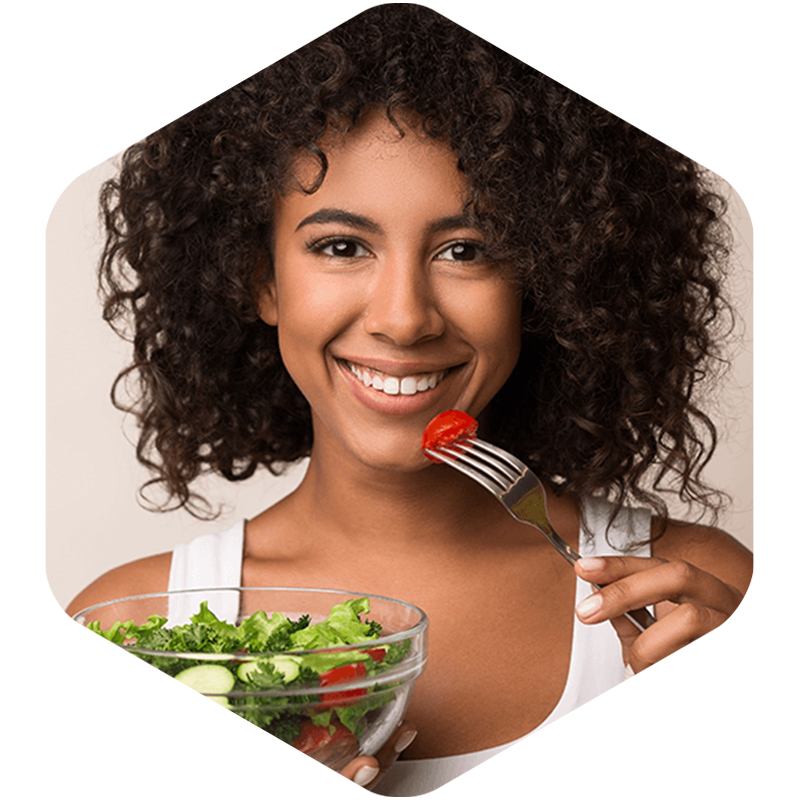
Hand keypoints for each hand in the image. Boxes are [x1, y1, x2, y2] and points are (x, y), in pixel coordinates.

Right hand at [82, 722, 416, 796]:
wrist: (207, 797)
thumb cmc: (176, 795)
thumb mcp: (138, 787)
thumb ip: (114, 763)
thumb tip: (92, 738)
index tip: (269, 782)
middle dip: (321, 794)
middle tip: (345, 770)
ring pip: (331, 799)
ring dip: (359, 779)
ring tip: (385, 753)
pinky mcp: (315, 791)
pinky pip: (348, 783)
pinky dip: (378, 763)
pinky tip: (400, 739)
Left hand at [574, 555, 752, 796]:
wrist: (713, 763)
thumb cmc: (688, 709)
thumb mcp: (648, 660)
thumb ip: (630, 623)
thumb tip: (598, 589)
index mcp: (707, 602)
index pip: (665, 568)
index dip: (623, 565)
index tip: (585, 569)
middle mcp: (732, 614)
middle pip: (680, 576)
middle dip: (626, 590)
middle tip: (588, 612)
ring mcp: (750, 642)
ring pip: (691, 618)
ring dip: (649, 649)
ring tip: (637, 677)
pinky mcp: (762, 678)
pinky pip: (716, 665)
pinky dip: (685, 684)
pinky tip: (680, 700)